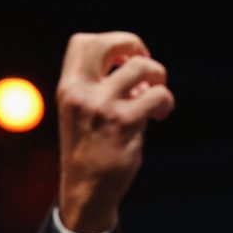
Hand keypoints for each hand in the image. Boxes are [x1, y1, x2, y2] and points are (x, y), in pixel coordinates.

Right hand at [56, 32, 174, 232]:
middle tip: (145, 64)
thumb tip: (138, 65)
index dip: (110, 43)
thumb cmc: (90, 149)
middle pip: (109, 43)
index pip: (82, 41)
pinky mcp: (124, 123)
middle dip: (134, 44)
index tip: (124, 60)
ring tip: (156, 96)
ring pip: (141, 67)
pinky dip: (165, 101)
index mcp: (68, 87)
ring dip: (157, 76)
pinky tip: (160, 114)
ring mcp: (102, 107)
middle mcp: (81, 93)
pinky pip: (157, 96)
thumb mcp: (82, 111)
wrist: (86, 190)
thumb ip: (101, 85)